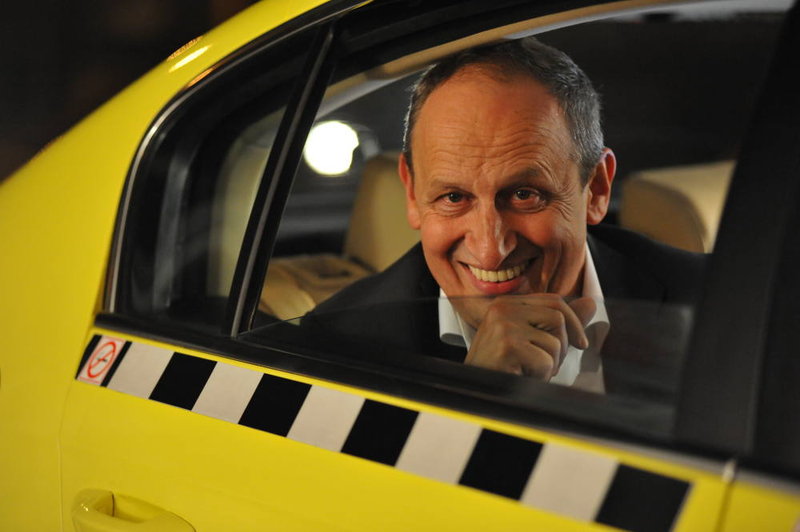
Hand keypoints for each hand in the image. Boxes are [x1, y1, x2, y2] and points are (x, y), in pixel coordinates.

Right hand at [464, 295, 595, 378]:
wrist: (473, 391)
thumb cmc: (501, 367)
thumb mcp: (529, 338)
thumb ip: (558, 322)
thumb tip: (591, 303)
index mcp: (506, 303)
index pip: (554, 300)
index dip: (574, 322)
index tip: (580, 343)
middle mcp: (503, 309)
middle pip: (558, 317)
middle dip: (563, 345)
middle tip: (549, 364)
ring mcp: (504, 326)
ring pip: (554, 342)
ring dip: (550, 364)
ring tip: (529, 372)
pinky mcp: (508, 347)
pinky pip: (545, 361)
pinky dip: (540, 376)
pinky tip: (522, 378)